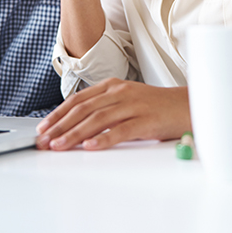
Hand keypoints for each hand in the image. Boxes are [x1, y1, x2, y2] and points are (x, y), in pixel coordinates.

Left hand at [35, 78, 189, 150]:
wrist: (187, 106)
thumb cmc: (156, 107)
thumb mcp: (126, 101)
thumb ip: (103, 108)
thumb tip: (75, 126)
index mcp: (113, 86)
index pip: (78, 100)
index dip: (58, 114)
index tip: (43, 128)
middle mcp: (121, 93)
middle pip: (84, 109)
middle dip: (60, 126)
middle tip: (44, 141)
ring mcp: (133, 105)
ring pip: (98, 119)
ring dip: (75, 134)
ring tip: (59, 146)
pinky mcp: (146, 120)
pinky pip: (121, 130)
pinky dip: (104, 139)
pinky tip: (90, 146)